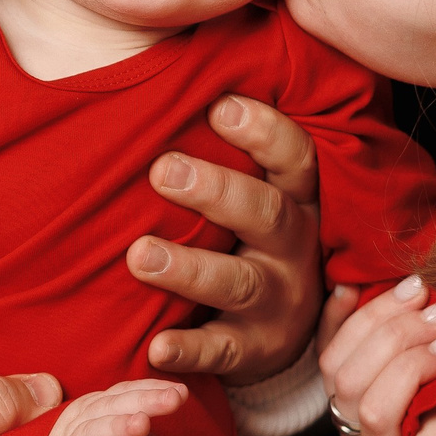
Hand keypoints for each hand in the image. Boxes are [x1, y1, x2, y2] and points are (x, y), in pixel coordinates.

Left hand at [131, 96, 322, 383]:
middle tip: (162, 170)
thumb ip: (225, 155)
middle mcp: (294, 248)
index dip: (264, 131)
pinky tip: (156, 347)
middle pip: (266, 214)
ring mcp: (279, 303)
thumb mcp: (251, 199)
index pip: (295, 159)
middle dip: (216, 190)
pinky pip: (221, 351)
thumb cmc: (243, 241)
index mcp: (296, 202)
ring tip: (139, 255)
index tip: (220, 106)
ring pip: (238, 282)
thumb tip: (167, 84)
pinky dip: (189, 350)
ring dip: (188, 268)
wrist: (274, 334)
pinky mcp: (254, 350)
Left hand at [317, 276, 435, 435]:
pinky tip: (350, 288)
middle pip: (353, 384)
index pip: (381, 416)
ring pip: (333, 366)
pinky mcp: (336, 399)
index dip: (413, 370)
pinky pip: (325, 355)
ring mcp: (342, 426)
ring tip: (418, 294)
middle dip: (398, 338)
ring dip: (375, 320)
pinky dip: (335, 319)